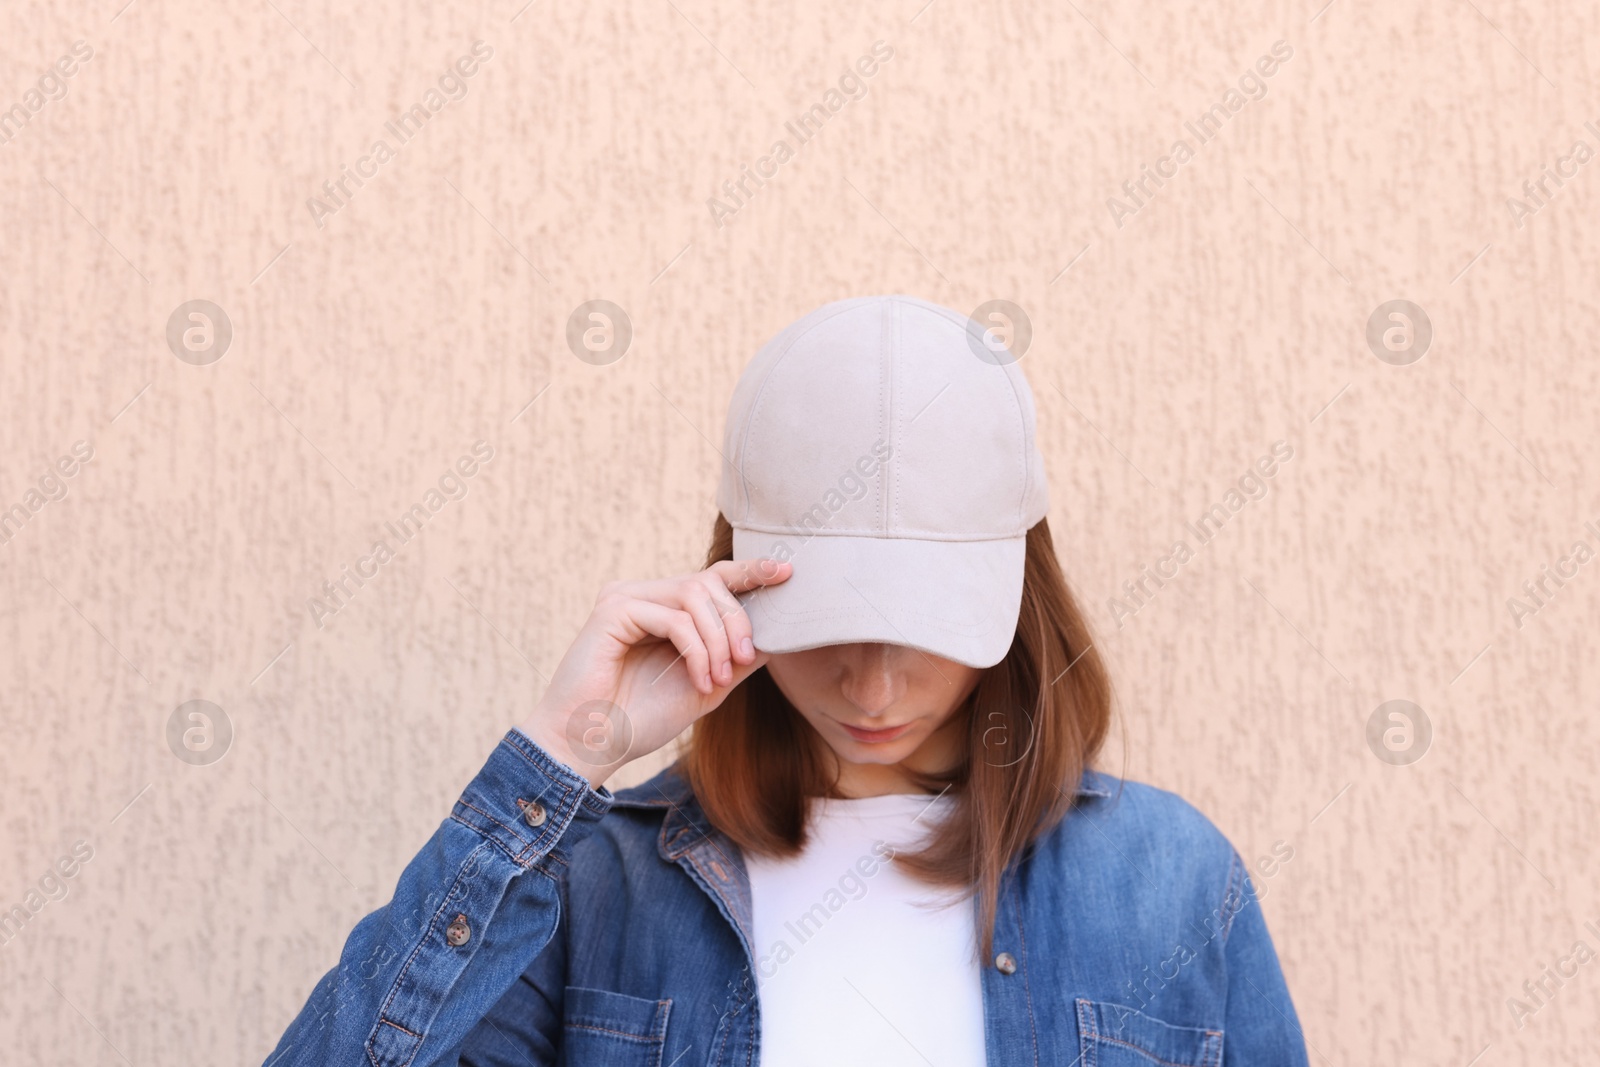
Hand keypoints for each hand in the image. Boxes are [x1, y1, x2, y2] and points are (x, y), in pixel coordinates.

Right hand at [519, 558, 791, 787]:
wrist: (594, 747)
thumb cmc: (641, 720)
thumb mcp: (707, 686)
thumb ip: (737, 660)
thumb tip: (779, 635)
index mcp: (662, 608)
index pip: (712, 579)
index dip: (749, 572)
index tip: (785, 573)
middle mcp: (643, 595)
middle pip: (709, 582)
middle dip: (736, 620)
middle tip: (744, 659)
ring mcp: (625, 598)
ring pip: (695, 596)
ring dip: (717, 640)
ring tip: (718, 679)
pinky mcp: (612, 611)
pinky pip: (673, 618)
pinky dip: (696, 650)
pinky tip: (700, 681)